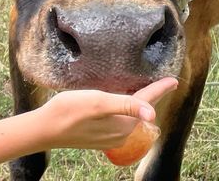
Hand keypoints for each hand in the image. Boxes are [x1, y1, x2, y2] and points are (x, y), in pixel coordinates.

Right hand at [39, 77, 177, 150]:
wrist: (44, 129)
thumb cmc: (69, 112)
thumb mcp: (98, 103)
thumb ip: (126, 106)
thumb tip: (152, 115)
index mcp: (123, 124)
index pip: (146, 103)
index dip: (160, 90)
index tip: (174, 80)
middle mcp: (119, 134)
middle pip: (139, 110)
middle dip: (150, 97)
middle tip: (161, 83)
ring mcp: (108, 137)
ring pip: (128, 117)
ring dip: (135, 103)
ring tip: (142, 90)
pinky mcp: (97, 136)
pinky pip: (117, 121)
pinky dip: (122, 110)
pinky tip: (118, 104)